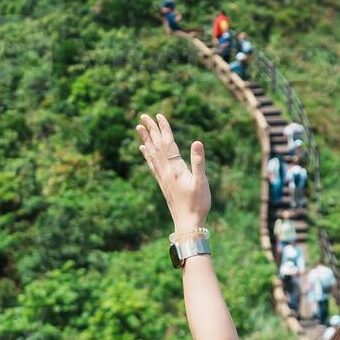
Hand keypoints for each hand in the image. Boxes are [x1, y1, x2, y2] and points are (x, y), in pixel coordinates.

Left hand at [134, 112, 209, 231]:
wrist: (188, 224)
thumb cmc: (198, 204)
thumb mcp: (201, 182)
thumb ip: (198, 161)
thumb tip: (197, 142)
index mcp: (175, 169)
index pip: (168, 143)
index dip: (163, 128)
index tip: (158, 115)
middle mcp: (166, 171)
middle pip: (157, 146)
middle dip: (151, 130)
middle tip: (142, 116)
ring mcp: (163, 178)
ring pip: (152, 154)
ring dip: (146, 139)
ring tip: (139, 128)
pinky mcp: (163, 184)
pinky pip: (152, 165)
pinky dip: (147, 155)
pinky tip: (144, 150)